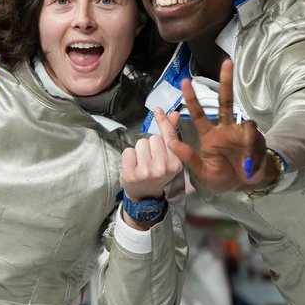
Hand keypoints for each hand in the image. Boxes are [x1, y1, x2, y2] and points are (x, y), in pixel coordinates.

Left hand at [120, 108, 183, 226]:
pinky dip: (129, 156)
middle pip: (153, 138)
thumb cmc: (157, 172)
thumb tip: (174, 113)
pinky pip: (128, 151)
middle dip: (150, 144)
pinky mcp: (131, 174)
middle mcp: (163, 168)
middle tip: (151, 159)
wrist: (145, 195)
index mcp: (176, 163)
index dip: (163, 121)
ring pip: (141, 143)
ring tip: (142, 163)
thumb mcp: (168, 156)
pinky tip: (133, 166)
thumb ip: (170, 134)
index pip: (169, 136)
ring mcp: (146, 172)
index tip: (158, 109)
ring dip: (140, 150)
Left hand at [165, 59, 268, 193]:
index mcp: (210, 136)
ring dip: (248, 142)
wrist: (246, 186)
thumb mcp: (202, 173)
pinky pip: (256, 141)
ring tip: (245, 165)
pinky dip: (253, 154)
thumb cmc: (222, 179)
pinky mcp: (257, 140)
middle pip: (226, 101)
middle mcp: (226, 129)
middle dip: (226, 82)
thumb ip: (188, 159)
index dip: (192, 99)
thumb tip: (171, 144)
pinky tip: (249, 167)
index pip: (198, 114)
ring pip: (247, 123)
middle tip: (227, 62)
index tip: (185, 81)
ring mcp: (242, 133)